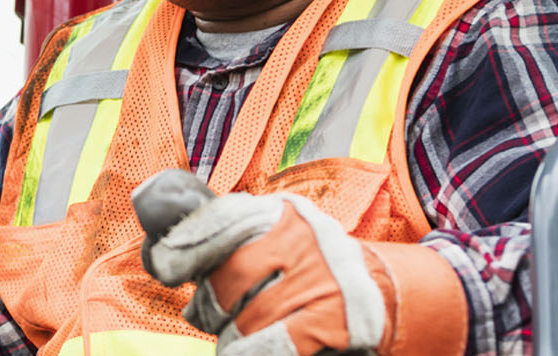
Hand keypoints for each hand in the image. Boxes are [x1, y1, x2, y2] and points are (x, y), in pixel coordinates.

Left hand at [139, 182, 464, 355]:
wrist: (392, 296)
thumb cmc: (322, 273)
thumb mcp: (289, 240)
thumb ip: (241, 239)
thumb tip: (168, 254)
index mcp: (283, 215)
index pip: (220, 221)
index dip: (185, 245)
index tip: (165, 264)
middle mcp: (300, 239)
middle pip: (226, 280)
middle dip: (213, 308)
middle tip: (219, 318)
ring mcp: (316, 278)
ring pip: (245, 320)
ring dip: (236, 339)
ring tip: (246, 340)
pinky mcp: (330, 317)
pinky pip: (270, 346)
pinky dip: (257, 353)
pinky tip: (255, 351)